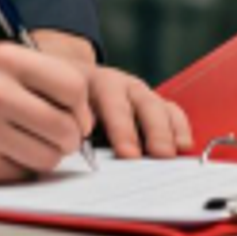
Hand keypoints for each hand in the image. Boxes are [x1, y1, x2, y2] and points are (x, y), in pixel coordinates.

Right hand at [0, 43, 90, 183]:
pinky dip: (16, 169)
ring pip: (49, 158)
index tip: (74, 116)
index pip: (74, 87)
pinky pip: (21, 174)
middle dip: (66, 139)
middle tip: (51, 137)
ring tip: (19, 144)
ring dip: (42, 157)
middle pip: (67, 129)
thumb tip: (85, 114)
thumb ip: (36, 78)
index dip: (81, 108)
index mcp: (4, 59)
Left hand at [32, 29, 193, 161]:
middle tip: (159, 155)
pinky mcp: (152, 103)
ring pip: (157, 106)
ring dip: (167, 131)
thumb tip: (69, 153)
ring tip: (174, 153)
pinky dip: (179, 128)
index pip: (109, 104)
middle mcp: (118, 84)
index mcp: (89, 82)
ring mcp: (137, 92)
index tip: (127, 153)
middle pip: (139, 103)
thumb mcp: (52, 110)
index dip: (120, 129)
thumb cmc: (57, 104)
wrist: (64, 80)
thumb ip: (62, 129)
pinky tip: (184, 145)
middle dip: (151, 130)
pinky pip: (170, 111)